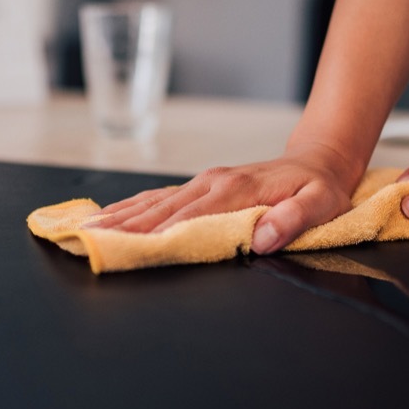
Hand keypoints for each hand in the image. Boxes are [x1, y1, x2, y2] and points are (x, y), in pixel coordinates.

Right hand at [89, 145, 360, 254]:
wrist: (318, 160)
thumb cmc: (320, 188)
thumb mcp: (321, 204)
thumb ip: (294, 220)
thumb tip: (263, 238)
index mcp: (236, 191)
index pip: (189, 219)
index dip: (156, 236)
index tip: (124, 249)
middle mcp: (213, 183)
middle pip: (160, 210)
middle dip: (123, 228)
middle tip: (89, 243)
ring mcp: (204, 182)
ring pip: (154, 202)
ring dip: (119, 217)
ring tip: (87, 230)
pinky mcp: (202, 185)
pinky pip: (161, 197)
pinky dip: (132, 206)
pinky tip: (110, 215)